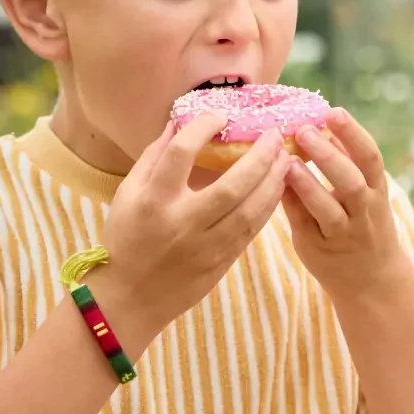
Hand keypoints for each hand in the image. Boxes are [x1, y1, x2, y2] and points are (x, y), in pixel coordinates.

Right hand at [86, 112, 290, 354]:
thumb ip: (153, 157)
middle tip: (274, 135)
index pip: (181, 154)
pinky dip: (268, 205)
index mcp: (153, 200)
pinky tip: (277, 186)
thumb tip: (179, 122)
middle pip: (232, 185)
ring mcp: (206, 245)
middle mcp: (183, 222)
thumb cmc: (127, 239)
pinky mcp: (222, 261)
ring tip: (285, 157)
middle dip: (260, 157)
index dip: (203, 128)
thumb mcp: (127, 194)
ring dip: (274, 181)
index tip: (220, 115)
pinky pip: (253, 229)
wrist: (130, 298)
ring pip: (251, 210)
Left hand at [282, 108, 407, 300]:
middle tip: (304, 130)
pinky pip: (304, 225)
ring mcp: (343, 233)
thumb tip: (322, 122)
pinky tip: (274, 185)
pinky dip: (291, 204)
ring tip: (287, 162)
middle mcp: (364, 211)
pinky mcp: (319, 248)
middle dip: (329, 155)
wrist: (373, 280)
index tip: (332, 111)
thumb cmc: (363, 224)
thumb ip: (346, 162)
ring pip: (329, 209)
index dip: (352, 133)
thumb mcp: (366, 192)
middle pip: (351, 180)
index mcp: (377, 190)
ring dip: (309, 184)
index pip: (370, 157)